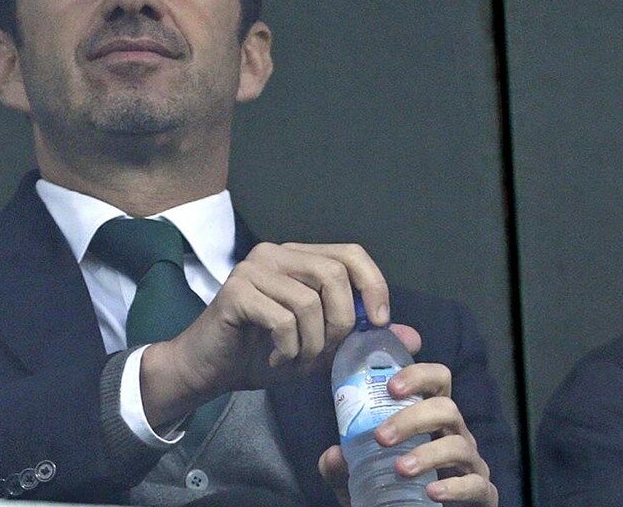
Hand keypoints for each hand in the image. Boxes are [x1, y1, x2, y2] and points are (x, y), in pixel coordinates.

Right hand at [141, 242, 389, 426]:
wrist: (210, 369)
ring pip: (309, 303)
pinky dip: (288, 350)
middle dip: (341, 323)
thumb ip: (361, 336)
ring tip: (296, 359)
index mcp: (297, 257)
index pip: (349, 253)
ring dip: (312, 345)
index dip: (373, 284)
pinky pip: (283, 321)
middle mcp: (274, 253)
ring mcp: (252, 269)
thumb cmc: (263, 352)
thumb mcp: (321, 345)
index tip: (379, 321)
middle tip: (326, 354)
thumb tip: (412, 337)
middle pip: (333, 275)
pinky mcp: (235, 292)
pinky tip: (275, 358)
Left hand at [317, 354, 497, 505]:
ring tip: (401, 468)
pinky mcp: (481, 493)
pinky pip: (477, 485)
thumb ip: (341, 466)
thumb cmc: (391, 488)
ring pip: (459, 445)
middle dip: (413, 418)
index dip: (418, 375)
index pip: (436, 381)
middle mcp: (454, 434)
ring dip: (429, 454)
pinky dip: (455, 487)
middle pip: (446, 409)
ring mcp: (471, 463)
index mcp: (430, 418)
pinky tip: (432, 491)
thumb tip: (333, 454)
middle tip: (381, 437)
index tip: (390, 386)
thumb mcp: (359, 476)